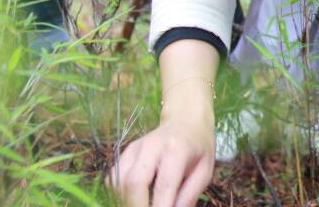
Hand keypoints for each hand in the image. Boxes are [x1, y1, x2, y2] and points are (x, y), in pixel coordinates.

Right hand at [109, 41, 217, 206]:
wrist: (186, 120)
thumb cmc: (198, 148)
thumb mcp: (204, 171)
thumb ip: (189, 195)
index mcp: (176, 149)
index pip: (164, 185)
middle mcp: (152, 146)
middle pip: (135, 182)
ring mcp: (135, 148)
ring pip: (120, 181)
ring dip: (127, 201)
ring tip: (143, 204)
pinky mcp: (125, 153)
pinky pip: (114, 178)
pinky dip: (119, 193)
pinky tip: (133, 198)